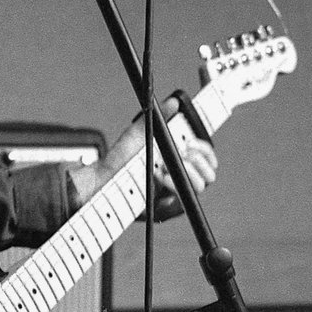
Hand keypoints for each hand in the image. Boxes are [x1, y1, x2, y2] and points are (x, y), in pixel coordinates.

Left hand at [68, 96, 217, 220]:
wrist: (102, 178)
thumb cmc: (121, 159)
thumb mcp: (140, 133)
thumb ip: (159, 117)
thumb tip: (173, 101)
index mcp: (179, 163)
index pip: (207, 160)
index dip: (205, 151)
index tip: (189, 142)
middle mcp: (179, 181)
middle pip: (209, 176)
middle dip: (198, 161)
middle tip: (182, 152)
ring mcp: (173, 196)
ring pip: (198, 187)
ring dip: (186, 171)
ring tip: (164, 164)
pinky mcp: (164, 209)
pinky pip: (180, 200)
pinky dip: (171, 184)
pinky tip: (159, 174)